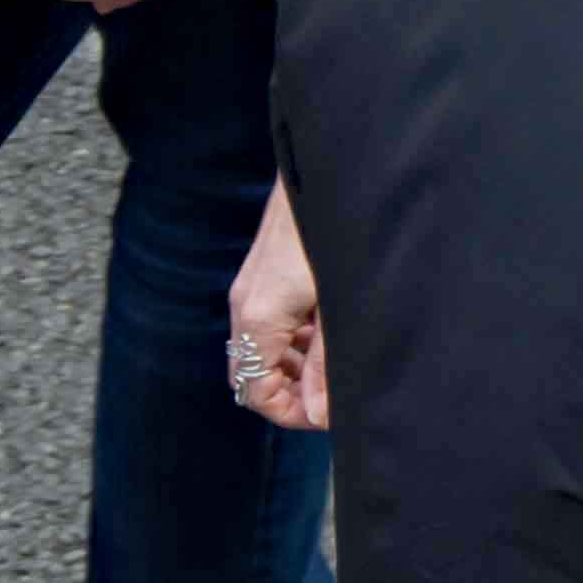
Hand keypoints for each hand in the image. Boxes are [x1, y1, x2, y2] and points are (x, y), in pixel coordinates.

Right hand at [226, 183, 329, 430]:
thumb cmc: (333, 236)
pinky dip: (294, 337)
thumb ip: (327, 364)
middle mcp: (244, 305)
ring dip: (294, 364)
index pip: (255, 394)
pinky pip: (268, 321)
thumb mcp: (339, 308)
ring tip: (336, 360)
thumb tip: (319, 414)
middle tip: (333, 392)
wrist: (325, 167)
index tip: (327, 414)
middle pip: (253, 374)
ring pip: (262, 348)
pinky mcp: (263, 272)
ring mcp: (250, 287)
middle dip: (290, 392)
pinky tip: (328, 328)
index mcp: (258, 318)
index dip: (291, 414)